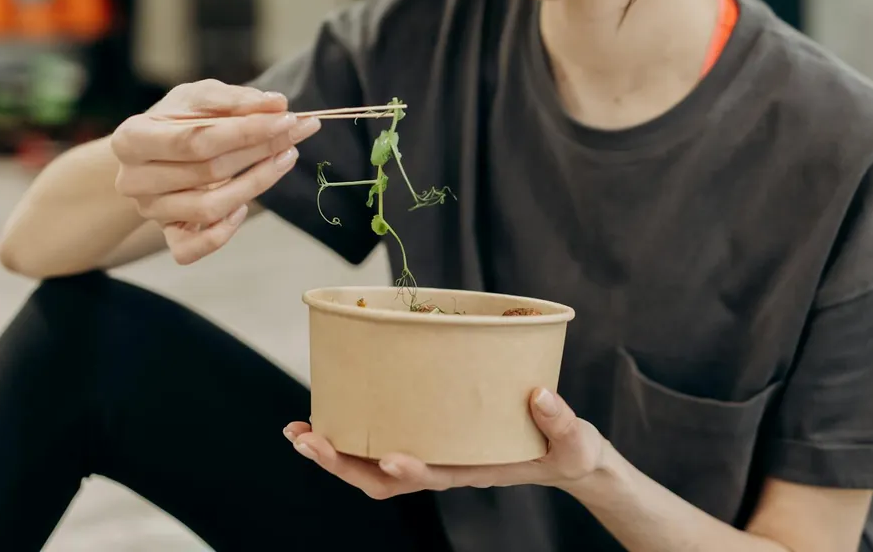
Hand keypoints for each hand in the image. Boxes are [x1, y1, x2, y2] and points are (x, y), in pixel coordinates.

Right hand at [110, 79, 320, 264]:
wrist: (150, 153)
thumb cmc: (177, 121)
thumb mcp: (199, 98)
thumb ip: (236, 99)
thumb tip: (278, 105)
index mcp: (131, 139)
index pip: (196, 140)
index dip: (246, 131)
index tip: (286, 118)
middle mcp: (134, 180)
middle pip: (209, 172)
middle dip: (261, 150)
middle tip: (296, 133)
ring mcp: (150, 211)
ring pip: (209, 209)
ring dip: (256, 184)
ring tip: (284, 158)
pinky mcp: (166, 235)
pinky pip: (194, 248)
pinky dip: (224, 231)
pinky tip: (243, 205)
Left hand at [283, 388, 605, 499]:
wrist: (564, 457)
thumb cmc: (567, 450)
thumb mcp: (574, 439)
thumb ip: (560, 420)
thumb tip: (539, 395)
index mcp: (476, 468)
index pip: (436, 476)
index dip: (410, 471)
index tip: (389, 460)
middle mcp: (446, 466)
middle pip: (385, 478)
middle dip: (343, 463)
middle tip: (306, 439)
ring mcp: (434, 454)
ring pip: (373, 465)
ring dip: (334, 452)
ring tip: (298, 432)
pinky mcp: (431, 437)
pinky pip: (383, 441)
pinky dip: (351, 435)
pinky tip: (328, 416)